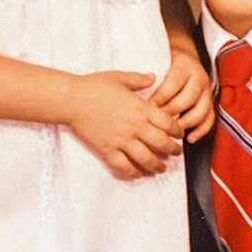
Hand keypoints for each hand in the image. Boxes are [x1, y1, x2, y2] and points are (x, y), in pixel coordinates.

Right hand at [68, 70, 182, 178]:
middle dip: (172, 150)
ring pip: (146, 159)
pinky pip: (124, 167)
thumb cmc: (94, 86)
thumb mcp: (119, 77)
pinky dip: (133, 173)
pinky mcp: (107, 150)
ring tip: (161, 168)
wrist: (71, 99)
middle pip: (161, 144)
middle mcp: (135, 127)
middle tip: (176, 153)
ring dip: (157, 166)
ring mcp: (121, 140)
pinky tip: (138, 174)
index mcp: (141, 108)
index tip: (179, 134)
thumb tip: (152, 77)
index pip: (168, 123)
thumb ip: (138, 79)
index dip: (177, 130)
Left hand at [152, 47, 214, 141]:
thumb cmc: (166, 64)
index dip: (159, 99)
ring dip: (184, 124)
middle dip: (170, 114)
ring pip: (200, 111)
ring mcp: (207, 91)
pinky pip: (209, 119)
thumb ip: (149, 76)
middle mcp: (199, 77)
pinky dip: (201, 131)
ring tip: (170, 133)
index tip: (147, 109)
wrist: (184, 61)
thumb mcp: (157, 63)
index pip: (172, 86)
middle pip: (187, 100)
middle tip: (156, 123)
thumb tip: (139, 94)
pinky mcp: (211, 103)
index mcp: (184, 66)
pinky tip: (189, 139)